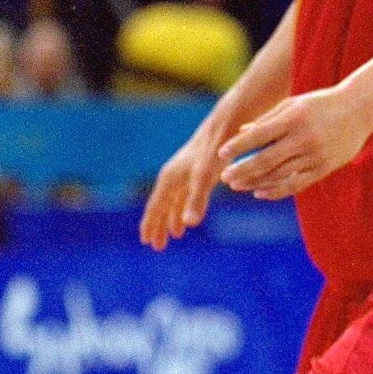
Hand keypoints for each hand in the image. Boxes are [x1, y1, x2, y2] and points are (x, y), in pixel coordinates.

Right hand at [139, 120, 227, 249]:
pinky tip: (188, 217)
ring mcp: (183, 174)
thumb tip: (189, 224)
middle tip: (157, 246)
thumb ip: (197, 201)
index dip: (151, 225)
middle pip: (161, 207)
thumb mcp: (205, 178)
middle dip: (158, 226)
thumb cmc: (214, 153)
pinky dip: (183, 209)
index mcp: (169, 179)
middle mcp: (172, 177)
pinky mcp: (195, 173)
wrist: (225, 127)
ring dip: (171, 219)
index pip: (156, 207)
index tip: (147, 242)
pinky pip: (183, 196)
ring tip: (174, 236)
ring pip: (173, 202)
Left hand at [217, 87, 371, 200]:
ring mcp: (315, 155)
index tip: (221, 153)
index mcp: (293, 118)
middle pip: (266, 160)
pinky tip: (259, 192)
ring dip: (254, 182)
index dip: (238, 146)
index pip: (259, 135)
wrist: (360, 108)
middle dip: (242, 170)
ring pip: (279, 175)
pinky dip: (276, 191)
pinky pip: (296, 184)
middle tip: (224, 177)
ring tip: (237, 185)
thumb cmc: (319, 104)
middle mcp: (304, 138)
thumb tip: (240, 134)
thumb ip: (267, 120)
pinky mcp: (325, 168)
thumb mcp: (292, 104)